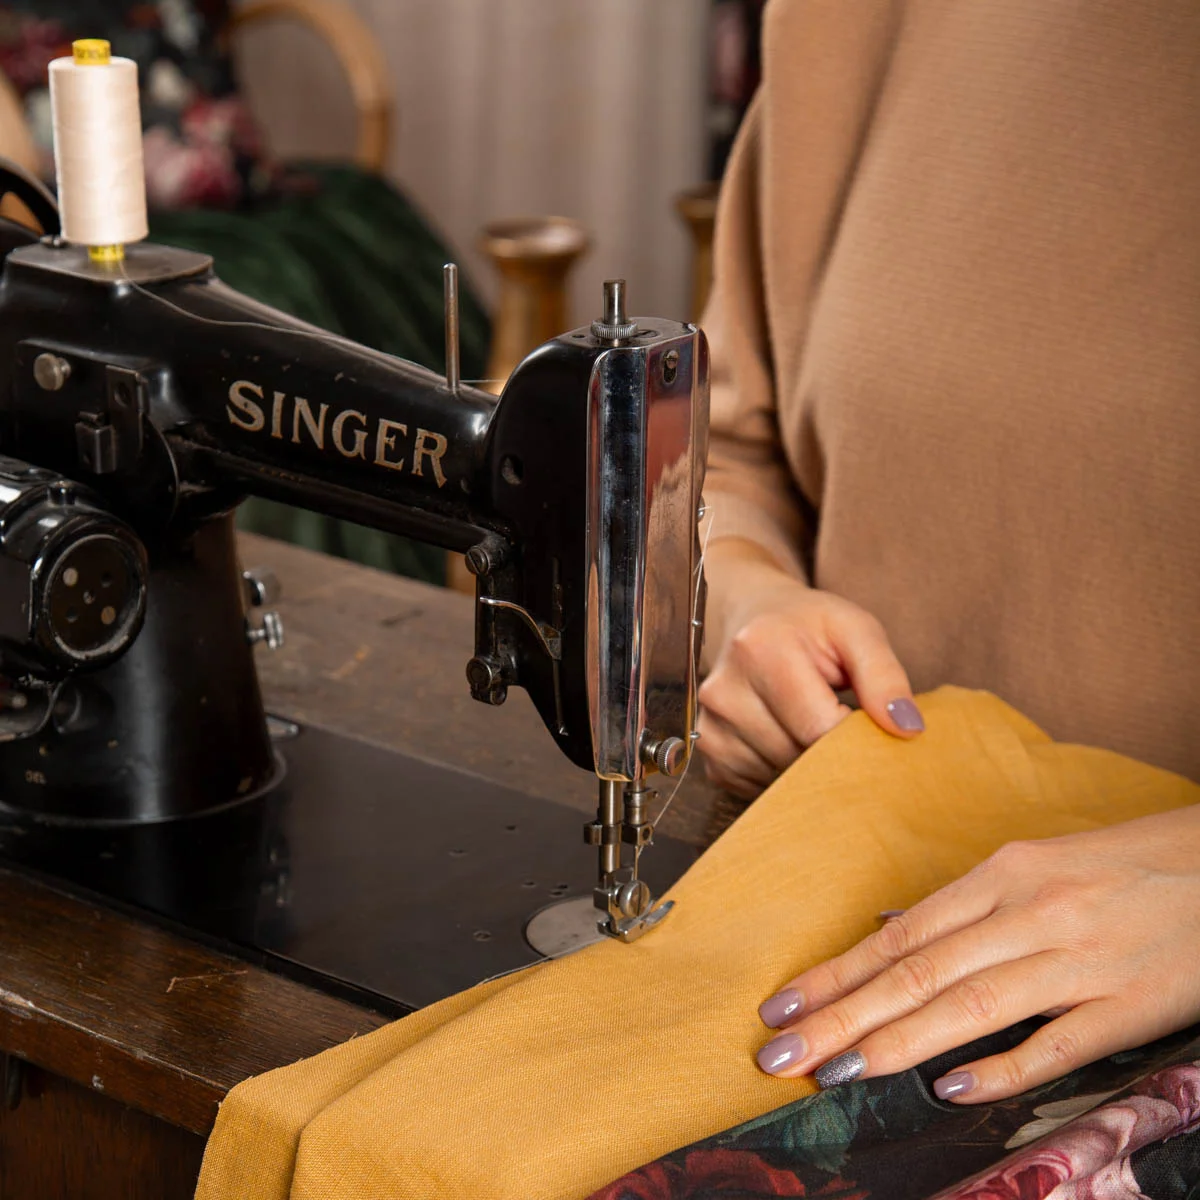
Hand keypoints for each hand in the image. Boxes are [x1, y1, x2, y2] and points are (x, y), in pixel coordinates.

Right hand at [697, 538, 922, 798]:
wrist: (751, 616)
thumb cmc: (808, 625)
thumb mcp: (855, 629)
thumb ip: (885, 675)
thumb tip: (908, 729)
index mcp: (761, 649)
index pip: (819, 729)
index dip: (854, 739)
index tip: (868, 727)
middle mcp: (725, 690)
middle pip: (796, 759)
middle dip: (832, 755)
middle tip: (845, 727)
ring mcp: (710, 724)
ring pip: (777, 780)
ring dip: (806, 767)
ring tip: (813, 727)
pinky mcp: (708, 749)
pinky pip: (756, 787)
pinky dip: (781, 773)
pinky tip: (788, 739)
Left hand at [754, 805, 1199, 1101]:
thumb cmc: (1120, 865)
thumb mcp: (1035, 864)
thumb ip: (965, 904)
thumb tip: (891, 931)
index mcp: (1003, 875)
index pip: (899, 936)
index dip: (835, 973)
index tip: (780, 1006)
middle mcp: (1030, 913)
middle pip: (918, 972)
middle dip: (841, 1016)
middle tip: (779, 1052)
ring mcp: (1080, 961)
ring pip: (971, 1004)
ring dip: (896, 1041)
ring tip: (835, 1071)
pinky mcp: (1131, 1005)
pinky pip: (1059, 1043)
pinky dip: (1005, 1067)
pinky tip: (952, 1089)